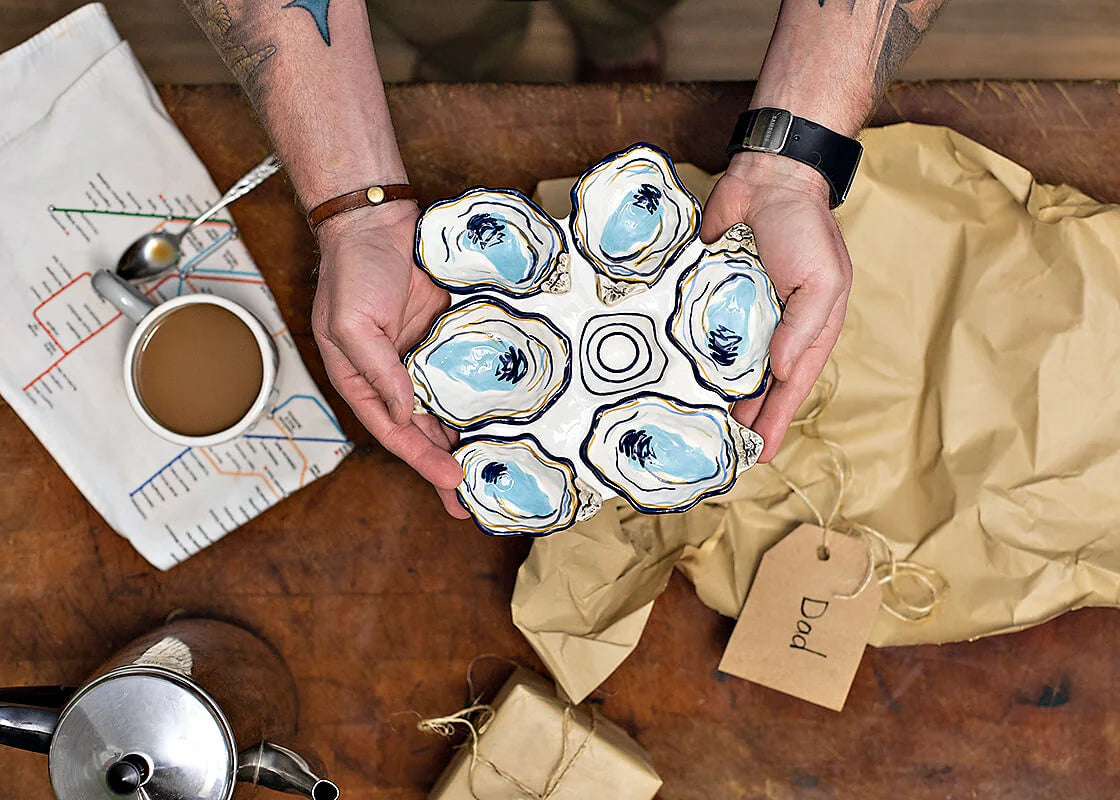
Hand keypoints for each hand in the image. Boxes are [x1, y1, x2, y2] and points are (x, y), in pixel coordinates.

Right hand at [311, 200, 469, 517]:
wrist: (379, 220)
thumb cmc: (353, 270)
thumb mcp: (351, 325)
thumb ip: (378, 371)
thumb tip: (406, 410)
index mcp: (363, 381)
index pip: (395, 432)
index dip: (422, 460)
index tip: (451, 482)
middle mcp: (396, 376)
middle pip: (424, 431)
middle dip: (446, 466)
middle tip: (475, 500)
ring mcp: (427, 356)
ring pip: (450, 407)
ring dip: (469, 437)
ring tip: (496, 470)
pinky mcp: (453, 334)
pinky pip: (472, 370)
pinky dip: (485, 394)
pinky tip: (507, 415)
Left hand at [700, 153, 852, 461]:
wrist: (767, 179)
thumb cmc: (803, 228)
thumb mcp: (822, 280)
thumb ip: (803, 328)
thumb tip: (780, 371)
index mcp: (807, 329)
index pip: (791, 386)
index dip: (776, 420)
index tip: (759, 453)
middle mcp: (773, 327)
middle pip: (757, 383)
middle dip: (742, 416)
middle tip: (722, 448)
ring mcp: (739, 312)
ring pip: (725, 364)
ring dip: (713, 393)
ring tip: (697, 425)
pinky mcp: (708, 294)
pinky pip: (698, 331)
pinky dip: (689, 355)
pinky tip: (675, 378)